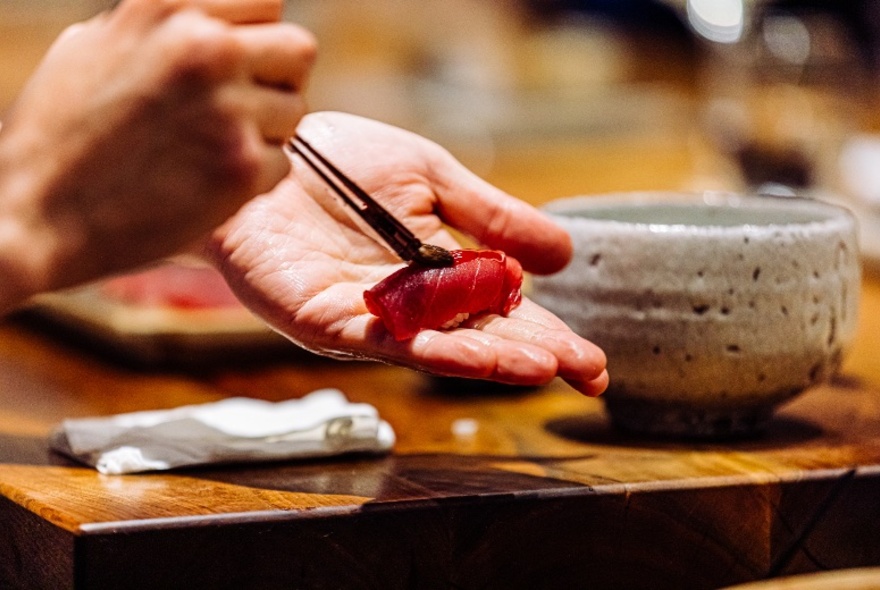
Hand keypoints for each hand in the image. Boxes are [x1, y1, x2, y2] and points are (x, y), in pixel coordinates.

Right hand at [0, 0, 314, 305]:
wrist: (33, 214)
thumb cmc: (59, 133)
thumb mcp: (97, 45)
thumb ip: (162, 27)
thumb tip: (208, 19)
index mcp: (169, 8)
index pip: (268, 3)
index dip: (261, 38)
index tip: (244, 67)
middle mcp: (204, 46)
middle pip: (299, 50)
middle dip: (278, 81)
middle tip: (243, 111)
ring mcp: (228, 107)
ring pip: (295, 111)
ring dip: (266, 133)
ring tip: (211, 150)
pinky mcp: (240, 166)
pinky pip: (282, 164)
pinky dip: (254, 179)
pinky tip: (208, 185)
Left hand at [207, 112, 607, 395]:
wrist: (265, 147)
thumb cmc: (342, 162)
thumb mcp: (432, 177)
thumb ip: (492, 216)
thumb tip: (564, 256)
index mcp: (440, 272)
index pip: (504, 312)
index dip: (549, 335)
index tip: (591, 360)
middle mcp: (411, 306)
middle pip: (481, 338)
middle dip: (534, 356)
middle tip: (588, 373)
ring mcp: (371, 318)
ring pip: (439, 349)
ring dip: (493, 360)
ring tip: (545, 368)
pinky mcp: (328, 320)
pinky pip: (387, 342)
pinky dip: (434, 350)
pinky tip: (477, 356)